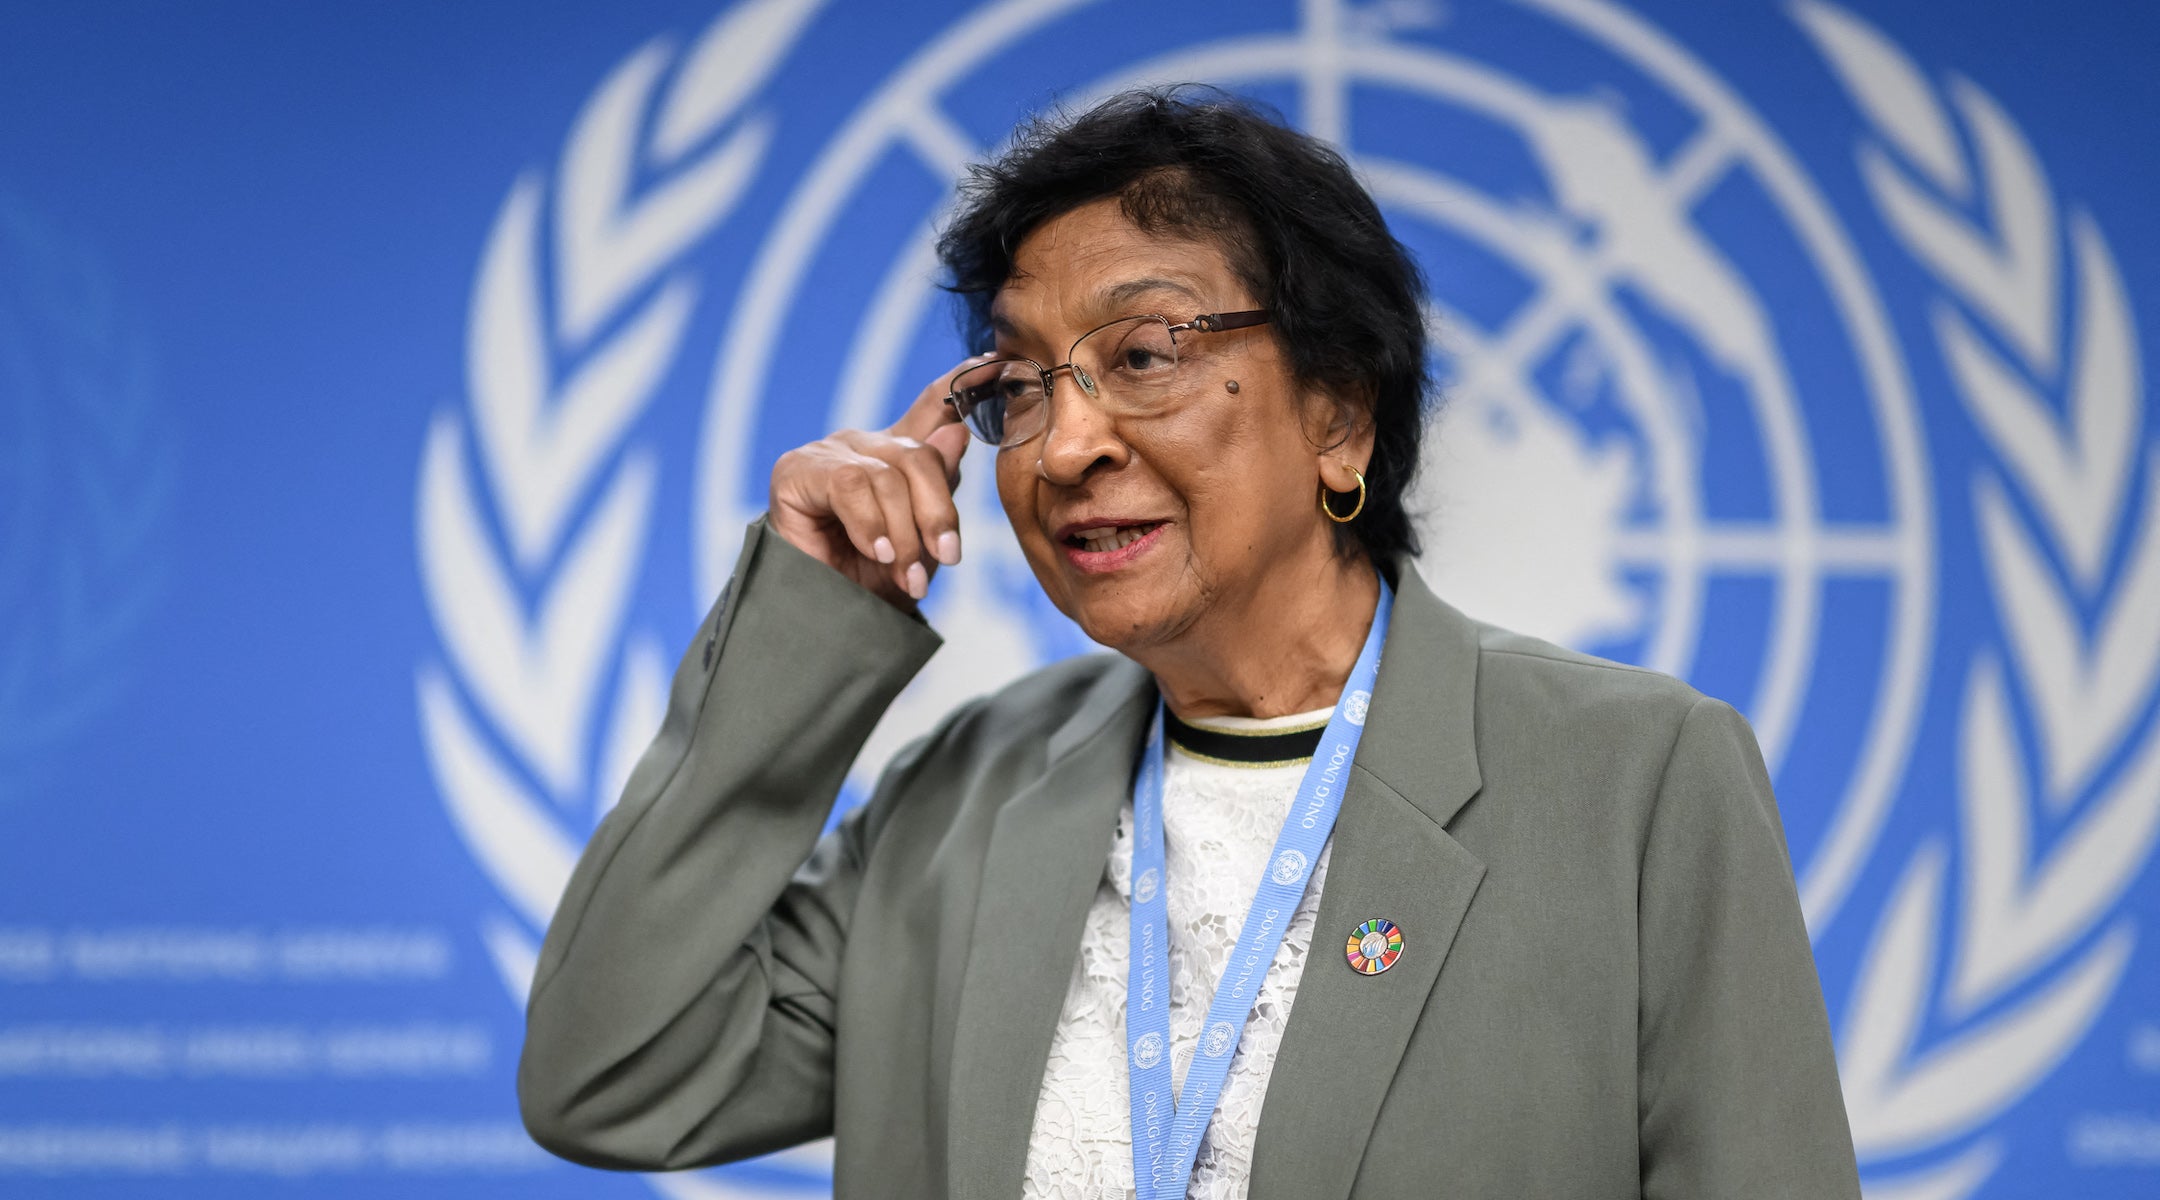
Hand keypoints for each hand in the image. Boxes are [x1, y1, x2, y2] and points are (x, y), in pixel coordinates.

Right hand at [768, 358, 981, 609]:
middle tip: (945, 558)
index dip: (965, 382)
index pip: (936, 404)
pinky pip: (850, 484)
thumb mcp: (925, 542)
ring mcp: (829, 453)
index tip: (997, 362)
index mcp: (898, 455)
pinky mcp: (797, 471)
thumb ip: (940, 488)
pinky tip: (878, 551)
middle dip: (937, 512)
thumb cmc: (874, 584)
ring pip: (888, 475)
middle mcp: (864, 445)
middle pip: (920, 455)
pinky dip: (871, 523)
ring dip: (905, 532)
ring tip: (905, 574)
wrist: (827, 625)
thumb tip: (958, 432)